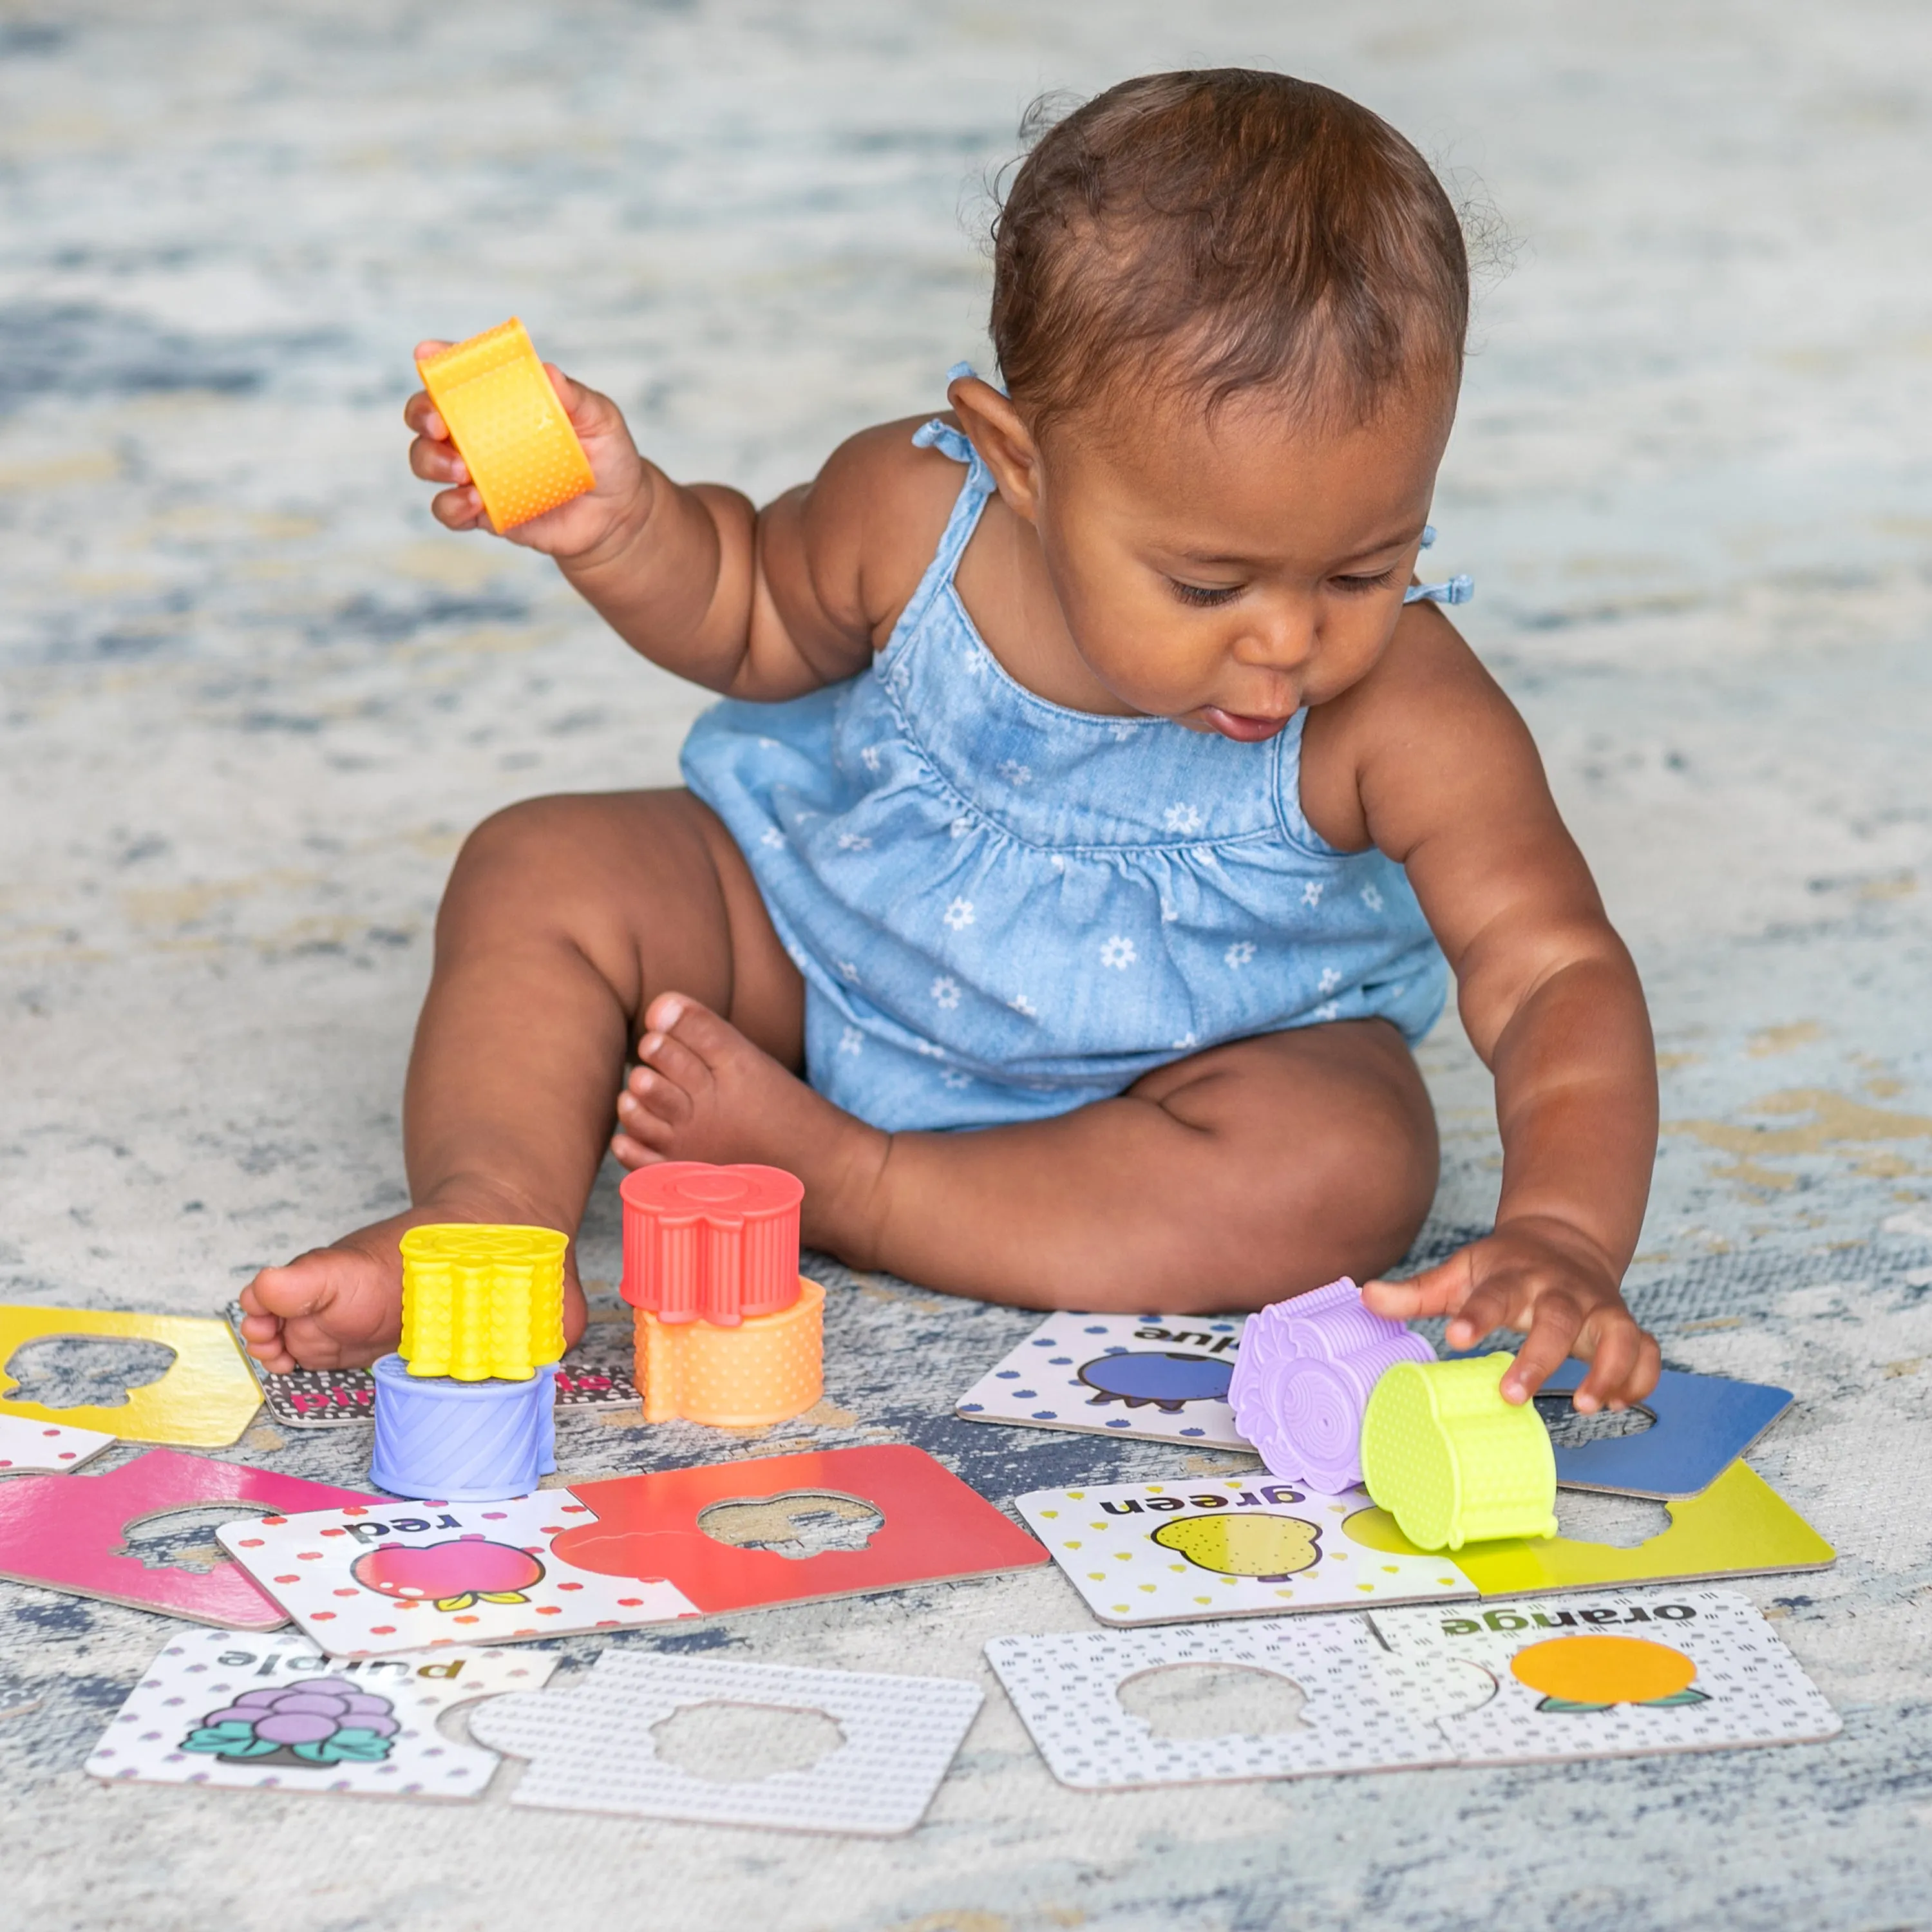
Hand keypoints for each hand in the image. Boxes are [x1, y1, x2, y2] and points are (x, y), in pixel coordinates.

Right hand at [403, 343, 650, 558]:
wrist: (618, 513)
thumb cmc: (605, 455)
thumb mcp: (599, 418)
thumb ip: (574, 396)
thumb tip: (548, 371)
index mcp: (499, 401)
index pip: (458, 376)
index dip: (436, 363)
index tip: (426, 354)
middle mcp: (478, 433)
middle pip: (426, 416)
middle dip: (421, 414)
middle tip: (441, 426)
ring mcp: (476, 473)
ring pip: (426, 461)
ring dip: (431, 461)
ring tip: (463, 470)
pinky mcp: (482, 512)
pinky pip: (448, 510)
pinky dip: (451, 506)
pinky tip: (474, 504)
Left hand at [1361, 1216, 1659, 1412]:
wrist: (1564, 1238)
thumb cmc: (1505, 1266)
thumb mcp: (1460, 1271)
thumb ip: (1417, 1291)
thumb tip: (1367, 1296)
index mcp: (1516, 1276)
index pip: (1494, 1294)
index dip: (1477, 1315)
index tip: (1458, 1337)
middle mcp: (1562, 1291)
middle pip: (1559, 1320)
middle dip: (1540, 1356)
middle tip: (1512, 1395)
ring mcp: (1600, 1308)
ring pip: (1619, 1334)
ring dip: (1609, 1369)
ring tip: (1589, 1405)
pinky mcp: (1626, 1325)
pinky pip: (1647, 1351)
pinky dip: (1641, 1377)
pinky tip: (1619, 1401)